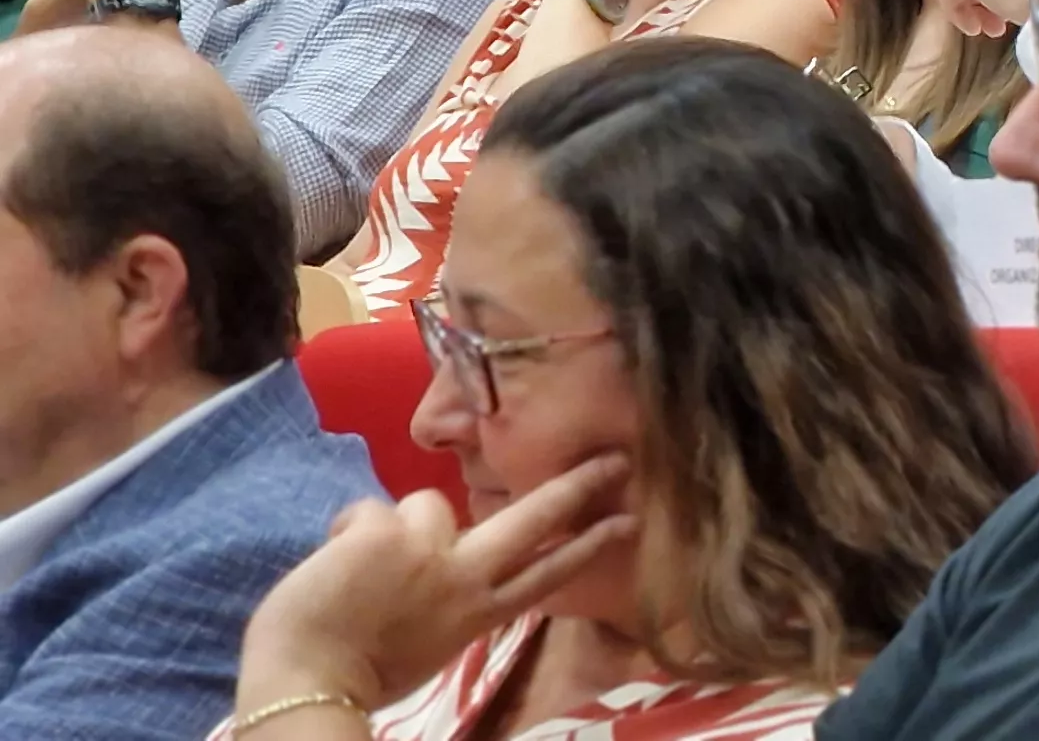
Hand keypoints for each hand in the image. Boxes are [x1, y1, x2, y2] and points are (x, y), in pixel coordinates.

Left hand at [236, 456, 635, 717]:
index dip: (590, 545)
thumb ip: (449, 601)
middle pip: (532, 522)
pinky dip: (344, 535)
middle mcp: (465, 578)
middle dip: (576, 489)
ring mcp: (428, 550)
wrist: (306, 681)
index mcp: (477, 615)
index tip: (630, 521)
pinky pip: (365, 512)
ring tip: (361, 568)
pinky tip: (330, 568)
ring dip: (394, 529)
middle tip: (613, 461)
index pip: (548, 575)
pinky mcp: (384, 532)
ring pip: (427, 505)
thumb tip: (443, 560)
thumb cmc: (357, 673)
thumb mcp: (428, 644)